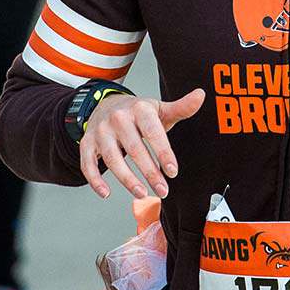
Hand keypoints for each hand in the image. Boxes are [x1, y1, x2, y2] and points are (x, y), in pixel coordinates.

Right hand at [79, 87, 204, 199]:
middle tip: (162, 190)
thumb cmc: (138, 114)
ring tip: (142, 193)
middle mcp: (118, 118)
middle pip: (134, 148)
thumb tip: (201, 95)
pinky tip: (106, 193)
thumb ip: (181, 107)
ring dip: (127, 179)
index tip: (173, 172)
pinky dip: (95, 180)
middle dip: (150, 172)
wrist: (106, 104)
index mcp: (139, 109)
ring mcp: (100, 131)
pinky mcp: (87, 143)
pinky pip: (88, 163)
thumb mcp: (159, 110)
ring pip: (112, 158)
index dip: (163, 153)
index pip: (153, 132)